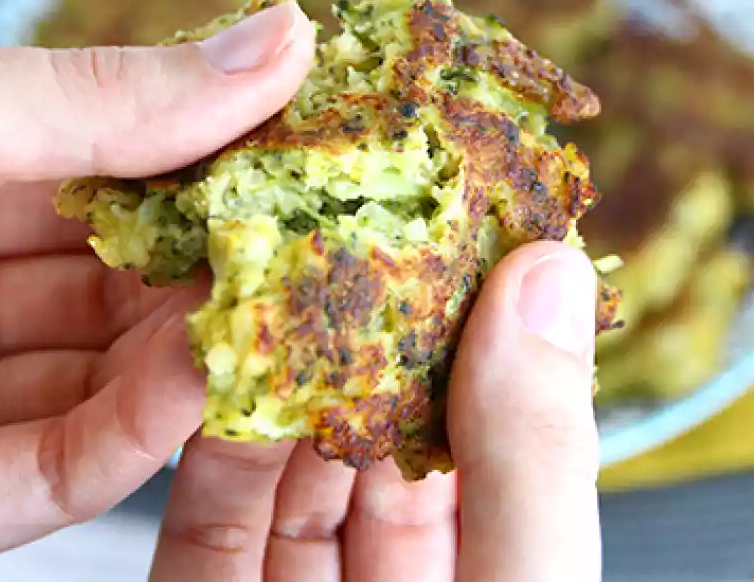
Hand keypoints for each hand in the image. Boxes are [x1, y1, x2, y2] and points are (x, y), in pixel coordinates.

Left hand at [0, 2, 315, 580]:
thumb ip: (96, 97)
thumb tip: (274, 42)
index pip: (98, 153)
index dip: (205, 138)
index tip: (313, 126)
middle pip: (110, 269)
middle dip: (216, 251)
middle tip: (326, 230)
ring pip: (96, 375)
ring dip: (193, 346)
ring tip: (287, 310)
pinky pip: (44, 471)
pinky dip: (132, 432)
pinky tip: (203, 382)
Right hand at [148, 241, 602, 581]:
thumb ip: (532, 455)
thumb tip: (548, 280)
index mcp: (503, 568)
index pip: (502, 422)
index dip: (483, 316)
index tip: (460, 208)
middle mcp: (405, 579)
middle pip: (383, 432)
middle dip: (361, 326)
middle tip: (345, 213)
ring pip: (288, 462)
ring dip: (275, 365)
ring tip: (272, 255)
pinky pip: (205, 514)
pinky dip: (205, 437)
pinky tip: (211, 360)